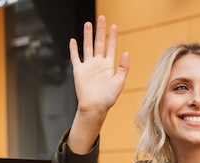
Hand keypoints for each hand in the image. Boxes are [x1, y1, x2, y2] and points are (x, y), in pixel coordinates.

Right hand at [69, 16, 128, 130]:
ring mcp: (88, 66)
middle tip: (101, 18)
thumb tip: (126, 52)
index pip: (111, 48)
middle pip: (99, 43)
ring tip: (88, 24)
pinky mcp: (79, 70)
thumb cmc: (107, 98)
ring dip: (88, 35)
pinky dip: (73, 49)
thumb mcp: (119, 82)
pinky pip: (75, 57)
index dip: (113, 37)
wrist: (94, 107)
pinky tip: (73, 40)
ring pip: (88, 47)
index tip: (114, 27)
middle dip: (101, 31)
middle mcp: (98, 64)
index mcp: (109, 66)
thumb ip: (123, 67)